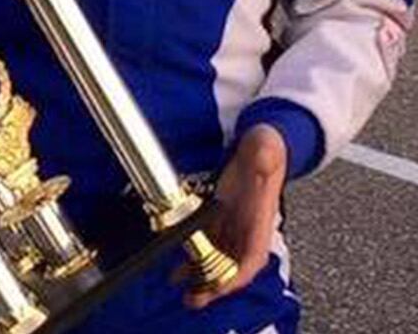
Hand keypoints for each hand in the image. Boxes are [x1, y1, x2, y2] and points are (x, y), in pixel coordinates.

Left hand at [183, 125, 286, 308]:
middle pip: (233, 267)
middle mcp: (248, 229)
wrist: (260, 145)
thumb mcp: (266, 148)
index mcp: (260, 220)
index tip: (221, 286)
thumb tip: (266, 150)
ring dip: (203, 279)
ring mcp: (233, 227)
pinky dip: (194, 262)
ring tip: (185, 292)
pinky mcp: (220, 221)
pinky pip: (207, 248)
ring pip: (219, 262)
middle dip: (215, 287)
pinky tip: (179, 271)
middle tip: (194, 299)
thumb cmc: (265, 150)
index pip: (253, 257)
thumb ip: (265, 154)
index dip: (238, 275)